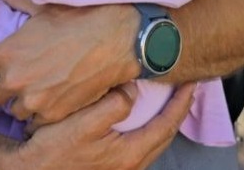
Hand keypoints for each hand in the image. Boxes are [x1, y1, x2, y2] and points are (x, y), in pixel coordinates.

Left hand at [0, 0, 140, 125]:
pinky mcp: (54, 114)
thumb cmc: (80, 18)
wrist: (116, 39)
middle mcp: (14, 79)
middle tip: (19, 81)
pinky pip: (38, 123)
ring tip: (39, 92)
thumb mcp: (45, 5)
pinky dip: (42, 115)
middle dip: (4, 89)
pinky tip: (54, 102)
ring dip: (24, 103)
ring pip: (16, 111)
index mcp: (6, 52)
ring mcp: (34, 100)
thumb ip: (19, 0)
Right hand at [12, 82, 196, 169]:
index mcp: (129, 154)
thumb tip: (134, 91)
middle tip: (185, 89)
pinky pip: (140, 146)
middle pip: (165, 136)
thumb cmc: (52, 150)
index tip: (191, 83)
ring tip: (167, 101)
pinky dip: (148, 130)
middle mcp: (131, 166)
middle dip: (178, 111)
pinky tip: (140, 119)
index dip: (181, 102)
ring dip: (163, 121)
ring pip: (153, 142)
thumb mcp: (82, 123)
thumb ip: (112, 105)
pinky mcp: (111, 169)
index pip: (166, 124)